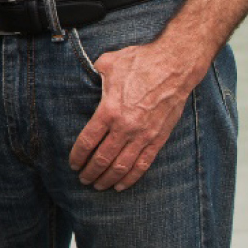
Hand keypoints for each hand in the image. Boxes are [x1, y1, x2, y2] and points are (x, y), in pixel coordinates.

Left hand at [68, 39, 204, 191]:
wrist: (174, 66)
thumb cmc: (140, 62)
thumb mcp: (108, 63)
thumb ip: (93, 74)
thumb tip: (84, 76)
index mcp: (109, 111)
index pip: (87, 141)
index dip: (78, 156)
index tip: (73, 163)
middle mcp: (125, 127)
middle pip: (102, 159)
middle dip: (89, 172)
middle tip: (82, 178)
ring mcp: (143, 135)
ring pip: (121, 166)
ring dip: (107, 179)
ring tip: (98, 185)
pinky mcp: (158, 139)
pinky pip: (143, 165)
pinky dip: (130, 178)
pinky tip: (121, 185)